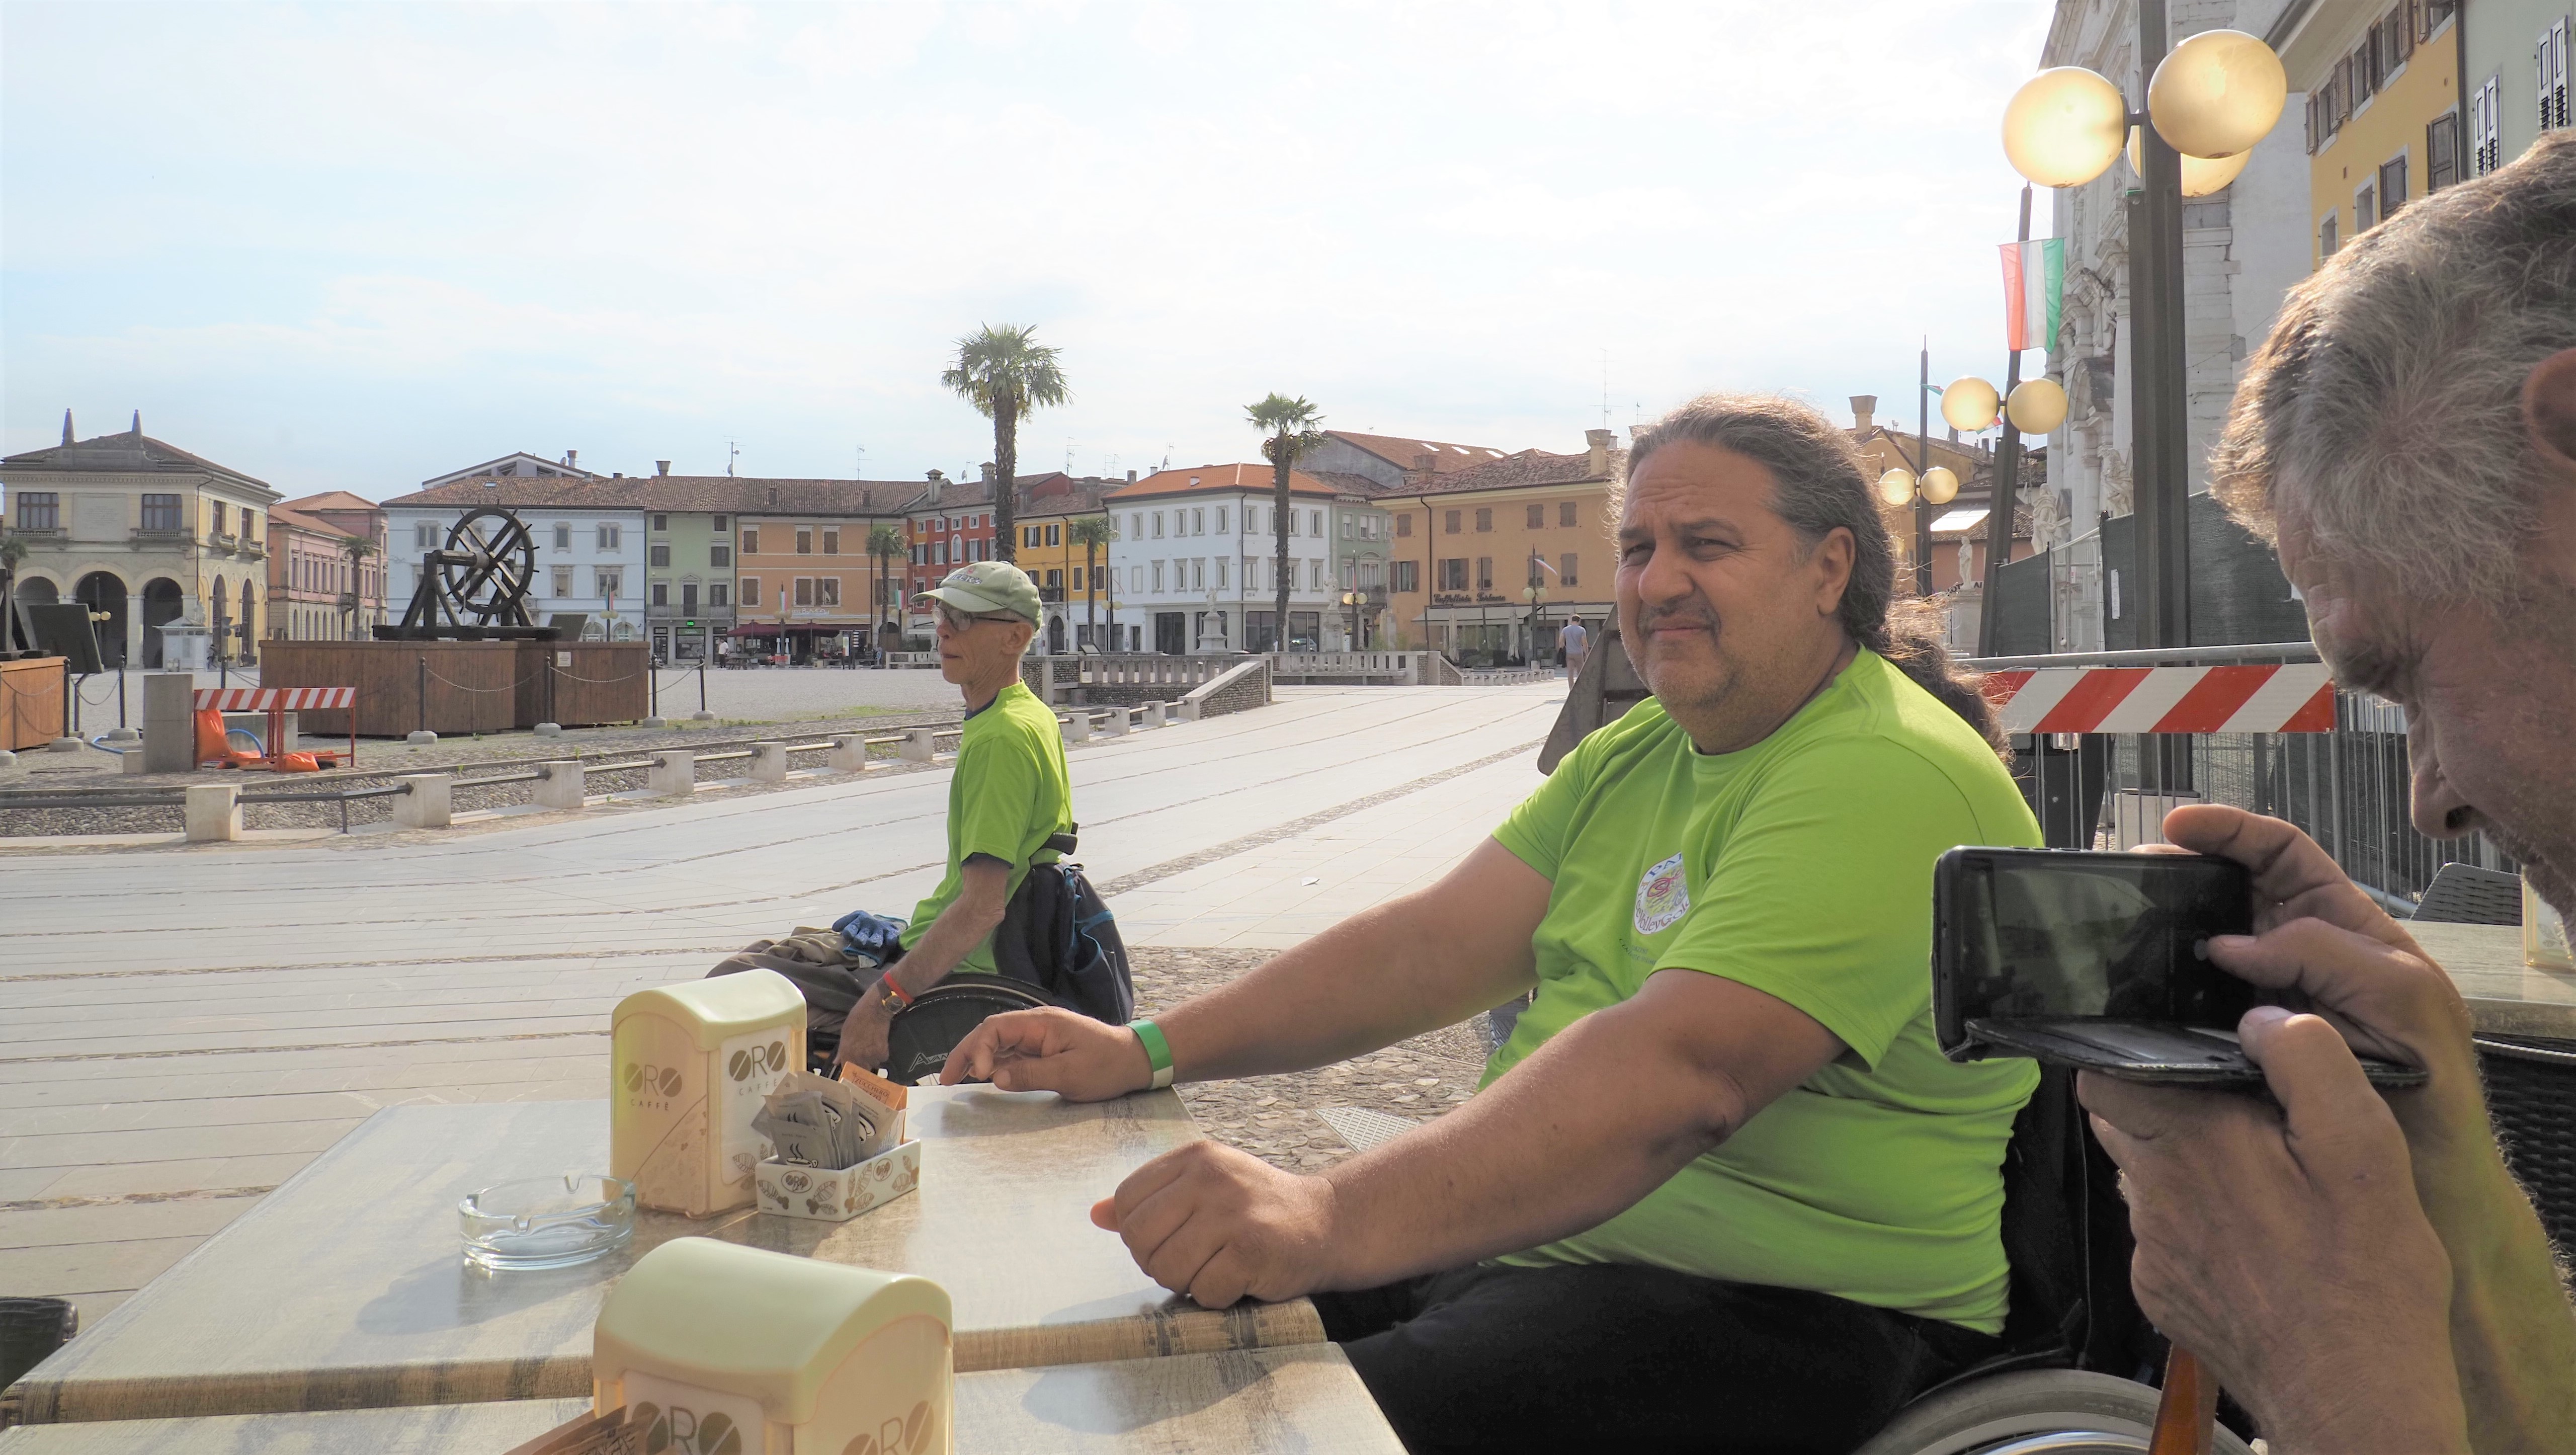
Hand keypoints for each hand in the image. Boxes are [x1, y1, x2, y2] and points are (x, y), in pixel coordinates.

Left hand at [834, 993, 891, 1075]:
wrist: (874, 1010)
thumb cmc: (857, 1018)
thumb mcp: (845, 1033)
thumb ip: (841, 1050)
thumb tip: (836, 1062)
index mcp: (846, 1053)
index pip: (847, 1070)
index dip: (850, 1072)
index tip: (852, 1072)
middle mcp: (858, 1057)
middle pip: (861, 1071)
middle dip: (863, 1066)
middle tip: (865, 1057)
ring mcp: (871, 1056)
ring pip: (873, 1065)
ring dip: (873, 1059)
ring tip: (873, 1047)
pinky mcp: (883, 1053)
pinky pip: (882, 1058)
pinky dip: (882, 1053)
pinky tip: (880, 1043)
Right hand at [940, 1007, 1154, 1100]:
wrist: (1134, 1061)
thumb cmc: (1107, 1065)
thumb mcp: (1070, 1074)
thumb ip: (1031, 1075)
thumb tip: (994, 1077)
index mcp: (1041, 1023)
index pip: (996, 1028)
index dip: (978, 1048)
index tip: (977, 1075)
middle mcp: (1034, 1026)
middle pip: (989, 1034)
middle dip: (965, 1053)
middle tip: (946, 1080)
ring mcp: (1036, 1038)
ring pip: (996, 1045)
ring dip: (975, 1060)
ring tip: (954, 1081)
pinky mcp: (1040, 1051)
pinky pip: (1009, 1056)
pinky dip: (992, 1067)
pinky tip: (980, 1080)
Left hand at [1089, 1141, 1341, 1308]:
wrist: (1327, 1224)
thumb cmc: (1258, 1210)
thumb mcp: (1204, 1189)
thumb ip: (1152, 1200)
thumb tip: (1097, 1215)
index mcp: (1195, 1157)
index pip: (1128, 1200)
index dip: (1142, 1232)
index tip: (1174, 1237)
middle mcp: (1211, 1177)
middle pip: (1140, 1238)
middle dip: (1160, 1262)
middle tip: (1196, 1260)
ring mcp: (1232, 1213)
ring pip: (1167, 1268)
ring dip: (1188, 1283)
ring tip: (1217, 1268)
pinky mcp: (1251, 1250)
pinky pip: (1204, 1291)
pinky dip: (1218, 1297)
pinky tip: (1240, 1278)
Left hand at [2081, 1008, 2468, 1453]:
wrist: (2355, 1395)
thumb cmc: (2364, 1278)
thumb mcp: (2363, 1145)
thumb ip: (2305, 1061)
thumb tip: (2260, 1018)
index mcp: (2190, 1142)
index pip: (2104, 1073)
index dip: (2132, 1053)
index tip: (2175, 1055)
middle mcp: (2153, 1194)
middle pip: (2122, 1121)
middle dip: (2163, 1103)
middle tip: (2234, 1115)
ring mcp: (2153, 1250)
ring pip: (2144, 1178)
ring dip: (2184, 1165)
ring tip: (2255, 1179)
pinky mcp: (2163, 1292)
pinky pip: (2163, 1235)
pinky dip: (2198, 1224)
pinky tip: (2255, 1239)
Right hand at [2156, 806, 2485, 1167]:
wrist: (2424, 1165)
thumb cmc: (2429, 1075)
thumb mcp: (2400, 995)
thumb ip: (2325, 955)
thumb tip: (2231, 944)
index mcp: (2341, 922)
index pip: (2280, 852)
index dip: (2230, 831)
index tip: (2180, 826)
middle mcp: (2296, 950)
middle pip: (2229, 887)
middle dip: (2182, 869)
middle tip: (2137, 872)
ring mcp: (2262, 993)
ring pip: (2203, 940)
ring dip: (2165, 925)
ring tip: (2126, 920)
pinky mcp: (2235, 1037)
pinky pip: (2193, 1000)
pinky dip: (2164, 987)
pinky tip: (2141, 983)